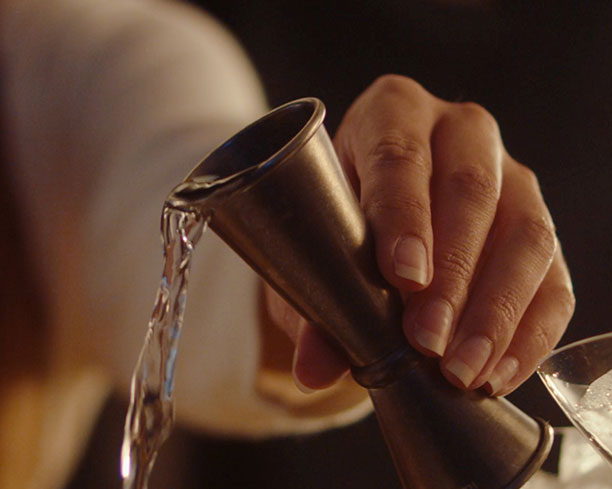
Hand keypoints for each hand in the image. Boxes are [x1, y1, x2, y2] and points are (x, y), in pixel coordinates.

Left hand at [264, 75, 574, 395]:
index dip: (405, 216)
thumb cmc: (340, 216)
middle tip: (426, 341)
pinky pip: (553, 278)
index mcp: (392, 112)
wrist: (381, 210)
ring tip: (462, 369)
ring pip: (526, 235)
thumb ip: (312, 300)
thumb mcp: (313, 243)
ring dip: (496, 311)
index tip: (404, 278)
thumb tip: (312, 370)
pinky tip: (498, 371)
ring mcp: (510, 177)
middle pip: (472, 192)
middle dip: (452, 275)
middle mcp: (461, 133)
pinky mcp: (536, 227)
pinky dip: (530, 331)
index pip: (400, 154)